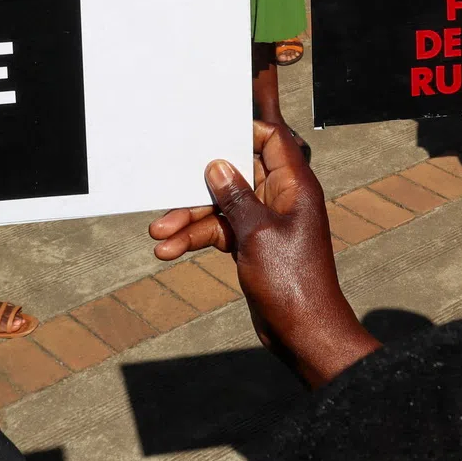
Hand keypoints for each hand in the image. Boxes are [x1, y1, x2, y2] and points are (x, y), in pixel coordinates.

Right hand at [149, 121, 379, 385]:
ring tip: (158, 233)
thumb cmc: (292, 280)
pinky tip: (169, 250)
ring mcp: (266, 221)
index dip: (244, 130)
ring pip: (223, 205)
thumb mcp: (257, 233)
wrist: (303, 331)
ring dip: (191, 218)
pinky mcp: (252, 243)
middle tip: (167, 185)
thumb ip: (235, 196)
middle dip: (202, 183)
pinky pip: (220, 230)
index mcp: (295, 185)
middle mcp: (281, 197)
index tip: (210, 129)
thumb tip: (217, 164)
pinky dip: (197, 238)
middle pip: (238, 173)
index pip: (273, 140)